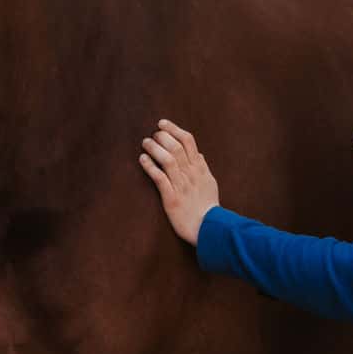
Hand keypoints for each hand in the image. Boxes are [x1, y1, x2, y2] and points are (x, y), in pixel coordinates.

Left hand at [138, 119, 219, 245]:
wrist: (209, 229)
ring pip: (168, 160)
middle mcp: (191, 174)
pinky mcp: (172, 199)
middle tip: (153, 134)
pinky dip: (150, 167)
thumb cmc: (208, 207)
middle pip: (176, 147)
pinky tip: (142, 159)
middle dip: (163, 137)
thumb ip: (203, 167)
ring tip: (145, 143)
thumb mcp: (210, 183)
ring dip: (155, 149)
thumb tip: (199, 154)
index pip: (188, 141)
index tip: (162, 123)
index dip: (174, 129)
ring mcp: (182, 186)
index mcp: (200, 169)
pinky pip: (160, 179)